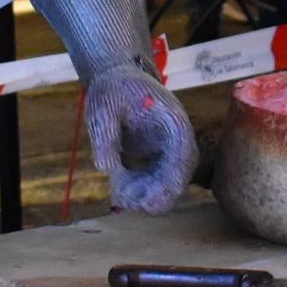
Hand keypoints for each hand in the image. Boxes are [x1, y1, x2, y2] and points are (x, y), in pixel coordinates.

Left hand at [87, 71, 197, 213]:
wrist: (119, 81)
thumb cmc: (114, 90)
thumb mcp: (103, 106)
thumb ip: (105, 133)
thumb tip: (105, 168)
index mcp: (175, 124)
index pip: (182, 160)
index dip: (168, 185)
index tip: (147, 204)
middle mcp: (179, 143)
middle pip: (178, 180)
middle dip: (152, 196)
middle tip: (122, 199)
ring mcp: (171, 154)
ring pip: (165, 188)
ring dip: (143, 196)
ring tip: (118, 191)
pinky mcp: (159, 162)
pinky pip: (154, 185)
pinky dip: (137, 190)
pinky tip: (119, 186)